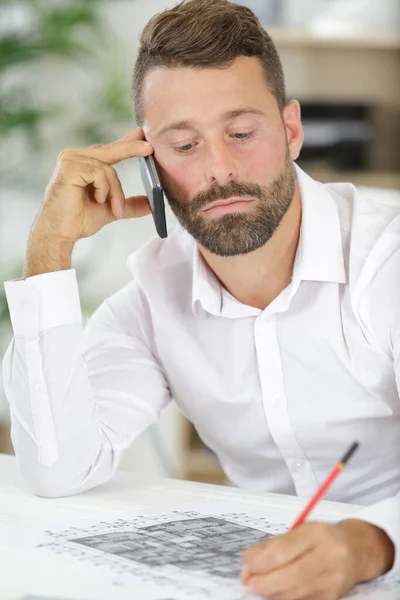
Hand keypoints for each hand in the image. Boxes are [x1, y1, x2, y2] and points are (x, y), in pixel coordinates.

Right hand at [32, 127, 153, 244]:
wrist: (60, 233)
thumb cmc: (79, 220)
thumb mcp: (112, 209)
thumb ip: (129, 204)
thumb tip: (152, 204)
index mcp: (84, 162)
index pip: (109, 149)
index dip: (126, 142)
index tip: (142, 135)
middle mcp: (75, 156)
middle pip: (110, 150)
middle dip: (131, 149)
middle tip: (150, 149)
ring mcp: (70, 160)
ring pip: (108, 168)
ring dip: (116, 192)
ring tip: (116, 209)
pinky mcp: (69, 168)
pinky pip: (99, 173)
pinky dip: (104, 189)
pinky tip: (98, 200)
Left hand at [240, 519, 394, 599]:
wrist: (356, 549)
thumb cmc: (322, 538)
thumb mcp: (298, 531)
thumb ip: (272, 545)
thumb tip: (247, 563)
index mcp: (316, 533)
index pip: (283, 550)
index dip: (260, 562)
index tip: (246, 567)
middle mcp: (329, 555)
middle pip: (290, 575)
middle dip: (263, 582)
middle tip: (248, 583)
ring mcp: (333, 579)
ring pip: (296, 592)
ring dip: (271, 593)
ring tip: (258, 587)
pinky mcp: (334, 596)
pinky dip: (285, 599)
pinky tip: (276, 593)